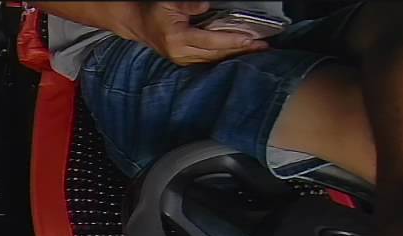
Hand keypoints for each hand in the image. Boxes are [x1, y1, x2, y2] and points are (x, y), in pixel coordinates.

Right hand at [122, 1, 269, 64]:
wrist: (138, 24)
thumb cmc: (155, 11)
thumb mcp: (170, 2)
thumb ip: (188, 4)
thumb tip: (207, 5)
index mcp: (177, 38)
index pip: (210, 41)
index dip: (231, 39)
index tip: (250, 38)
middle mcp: (181, 54)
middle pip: (216, 54)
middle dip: (240, 50)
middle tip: (263, 47)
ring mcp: (183, 61)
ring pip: (214, 60)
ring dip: (236, 56)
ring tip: (257, 52)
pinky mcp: (185, 62)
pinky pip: (209, 62)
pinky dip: (226, 58)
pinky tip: (240, 55)